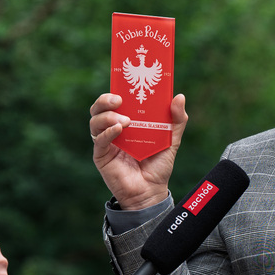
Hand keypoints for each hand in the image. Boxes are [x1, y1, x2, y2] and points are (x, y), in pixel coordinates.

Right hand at [89, 92, 187, 209]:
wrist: (150, 192)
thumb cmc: (158, 166)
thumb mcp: (171, 140)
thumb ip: (177, 120)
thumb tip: (179, 96)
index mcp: (128, 121)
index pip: (116, 100)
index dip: (117, 89)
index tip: (126, 82)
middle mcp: (113, 129)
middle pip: (99, 107)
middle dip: (105, 99)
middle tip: (119, 99)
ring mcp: (106, 141)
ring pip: (95, 120)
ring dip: (107, 115)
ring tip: (125, 120)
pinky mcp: (101, 155)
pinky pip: (98, 139)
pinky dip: (107, 132)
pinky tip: (119, 129)